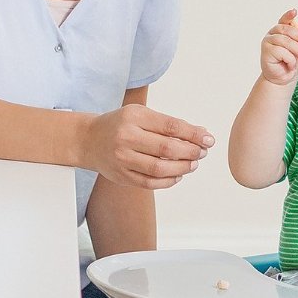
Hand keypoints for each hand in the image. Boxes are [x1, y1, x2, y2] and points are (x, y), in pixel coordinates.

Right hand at [80, 103, 213, 188]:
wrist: (88, 139)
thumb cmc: (121, 125)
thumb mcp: (141, 115)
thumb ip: (168, 124)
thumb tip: (201, 133)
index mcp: (134, 117)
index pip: (170, 126)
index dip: (193, 134)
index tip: (209, 139)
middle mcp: (126, 137)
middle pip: (167, 148)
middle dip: (191, 152)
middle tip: (202, 153)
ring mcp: (122, 158)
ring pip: (160, 168)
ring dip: (182, 168)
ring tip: (193, 164)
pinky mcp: (121, 175)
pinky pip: (150, 182)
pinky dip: (168, 181)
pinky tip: (178, 175)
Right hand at [260, 9, 297, 85]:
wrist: (284, 79)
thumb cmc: (291, 62)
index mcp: (280, 31)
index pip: (284, 20)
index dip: (288, 15)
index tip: (295, 11)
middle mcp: (272, 34)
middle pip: (287, 30)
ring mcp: (267, 42)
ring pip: (285, 41)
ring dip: (297, 51)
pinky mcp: (265, 51)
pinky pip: (281, 51)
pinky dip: (290, 59)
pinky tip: (289, 65)